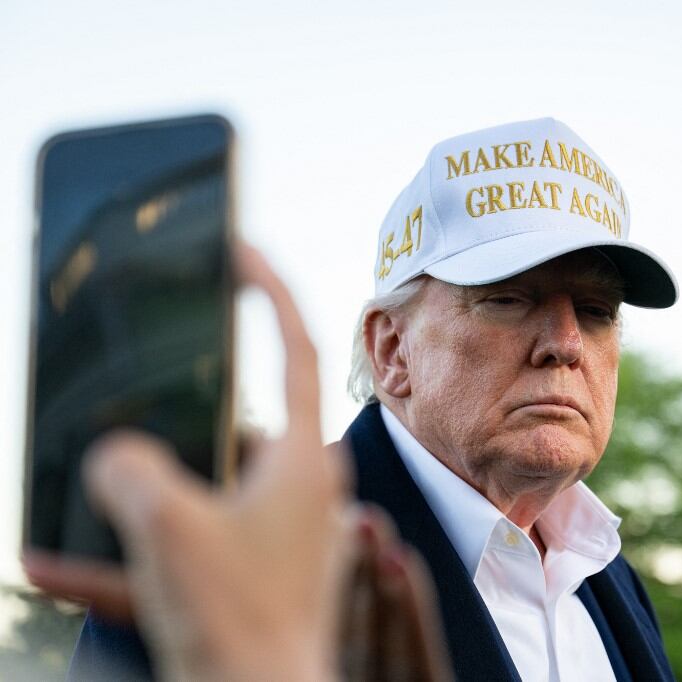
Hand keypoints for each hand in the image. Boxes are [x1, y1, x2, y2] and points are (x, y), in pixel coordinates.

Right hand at [25, 244, 346, 679]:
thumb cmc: (235, 619)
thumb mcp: (164, 525)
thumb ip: (128, 469)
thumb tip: (115, 456)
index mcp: (302, 458)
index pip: (296, 349)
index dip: (270, 293)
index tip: (243, 253)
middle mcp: (302, 487)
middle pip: (236, 425)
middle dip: (179, 420)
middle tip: (136, 408)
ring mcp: (282, 531)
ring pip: (205, 487)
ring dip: (145, 493)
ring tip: (82, 493)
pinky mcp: (258, 571)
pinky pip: (192, 542)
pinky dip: (139, 549)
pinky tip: (59, 565)